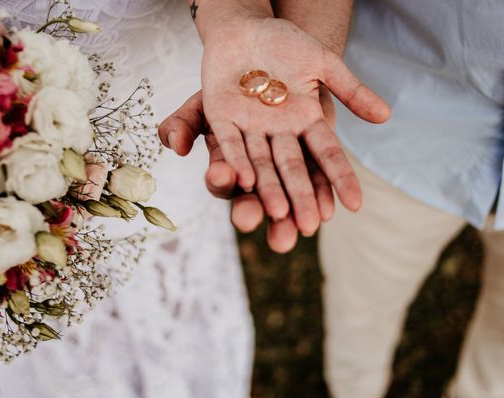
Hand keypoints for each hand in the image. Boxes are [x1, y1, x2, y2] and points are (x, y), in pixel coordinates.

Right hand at [159, 87, 337, 252]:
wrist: (274, 63)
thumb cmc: (232, 89)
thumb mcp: (203, 102)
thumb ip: (182, 124)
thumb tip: (176, 146)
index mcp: (226, 162)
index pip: (221, 179)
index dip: (221, 179)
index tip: (221, 176)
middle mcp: (256, 172)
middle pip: (252, 198)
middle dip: (253, 212)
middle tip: (251, 223)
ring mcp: (285, 166)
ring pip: (287, 195)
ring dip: (293, 214)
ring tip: (300, 229)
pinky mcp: (312, 155)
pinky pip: (317, 179)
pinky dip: (321, 192)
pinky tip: (328, 209)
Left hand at [200, 15, 389, 235]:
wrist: (247, 28)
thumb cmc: (287, 44)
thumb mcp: (322, 63)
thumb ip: (350, 90)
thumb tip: (386, 116)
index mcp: (306, 121)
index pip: (327, 155)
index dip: (339, 178)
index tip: (354, 204)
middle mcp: (280, 132)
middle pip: (293, 169)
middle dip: (301, 197)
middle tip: (309, 226)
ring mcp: (251, 127)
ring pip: (262, 164)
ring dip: (269, 189)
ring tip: (277, 215)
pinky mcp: (222, 117)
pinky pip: (230, 143)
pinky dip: (237, 160)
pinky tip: (244, 182)